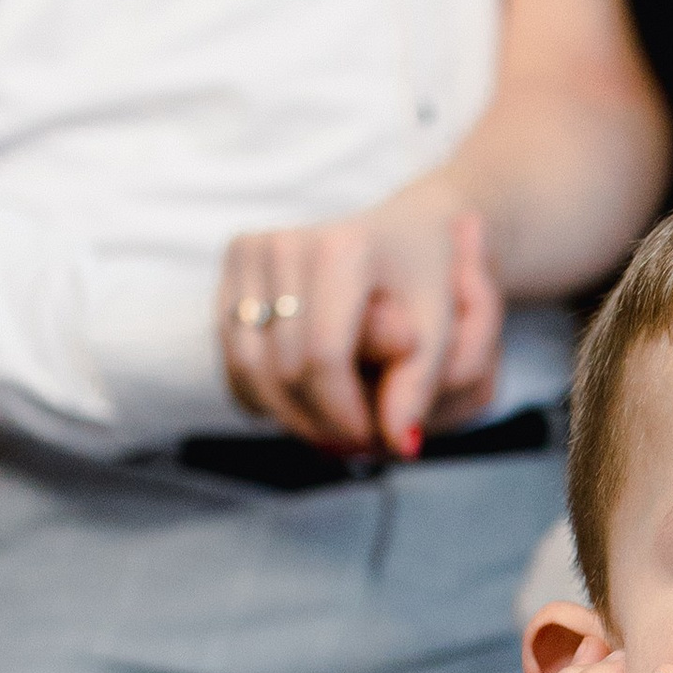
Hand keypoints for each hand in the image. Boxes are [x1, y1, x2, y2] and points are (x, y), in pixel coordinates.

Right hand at [218, 195, 500, 451]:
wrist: (404, 228)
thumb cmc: (427, 279)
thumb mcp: (441, 329)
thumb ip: (420, 385)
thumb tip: (399, 444)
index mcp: (341, 247)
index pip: (323, 357)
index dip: (342, 411)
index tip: (370, 437)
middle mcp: (285, 243)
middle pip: (283, 368)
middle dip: (318, 418)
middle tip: (353, 441)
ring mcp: (250, 253)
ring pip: (248, 370)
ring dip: (288, 415)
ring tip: (330, 431)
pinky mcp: (231, 268)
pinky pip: (233, 357)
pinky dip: (263, 396)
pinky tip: (302, 405)